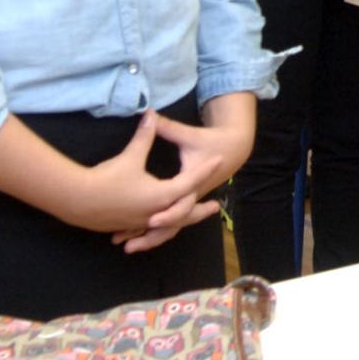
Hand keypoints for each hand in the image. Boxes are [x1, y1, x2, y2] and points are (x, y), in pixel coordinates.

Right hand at [68, 112, 221, 236]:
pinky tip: (157, 225)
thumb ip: (144, 137)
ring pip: (167, 226)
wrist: (77, 200)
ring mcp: (141, 222)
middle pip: (185, 212)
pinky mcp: (127, 226)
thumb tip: (151, 114)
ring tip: (190, 218)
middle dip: (200, 211)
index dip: (204, 170)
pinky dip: (159, 229)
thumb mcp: (130, 157)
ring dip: (181, 221)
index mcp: (161, 195)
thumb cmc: (107, 178)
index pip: (189, 181)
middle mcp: (155, 212)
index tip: (219, 162)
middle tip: (215, 207)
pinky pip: (149, 230)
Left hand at [109, 97, 254, 252]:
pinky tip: (132, 238)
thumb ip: (165, 128)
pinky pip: (167, 225)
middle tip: (126, 243)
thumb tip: (148, 113)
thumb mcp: (187, 137)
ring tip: (125, 246)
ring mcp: (186, 203)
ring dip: (148, 239)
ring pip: (168, 230)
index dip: (165, 212)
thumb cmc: (212, 143)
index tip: (149, 219)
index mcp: (191, 185)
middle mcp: (188, 198)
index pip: (179, 203)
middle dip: (149, 236)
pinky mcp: (183, 203)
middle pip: (171, 225)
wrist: (233, 150)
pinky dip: (151, 232)